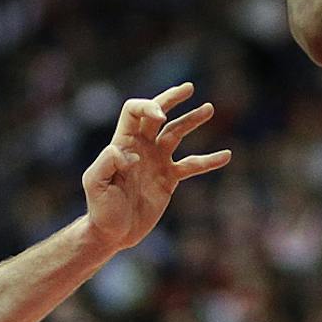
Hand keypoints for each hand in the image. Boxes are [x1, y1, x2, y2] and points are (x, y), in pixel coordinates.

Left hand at [80, 84, 229, 253]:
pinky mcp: (170, 178)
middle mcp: (141, 147)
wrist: (113, 233)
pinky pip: (192, 165)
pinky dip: (209, 160)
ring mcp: (157, 161)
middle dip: (171, 99)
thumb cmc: (100, 209)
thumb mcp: (95, 184)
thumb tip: (127, 151)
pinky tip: (226, 155)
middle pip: (158, 114)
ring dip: (192, 120)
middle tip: (189, 88)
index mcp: (123, 142)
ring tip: (208, 108)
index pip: (135, 112)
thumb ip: (106, 163)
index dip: (149, 107)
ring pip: (177, 133)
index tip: (162, 117)